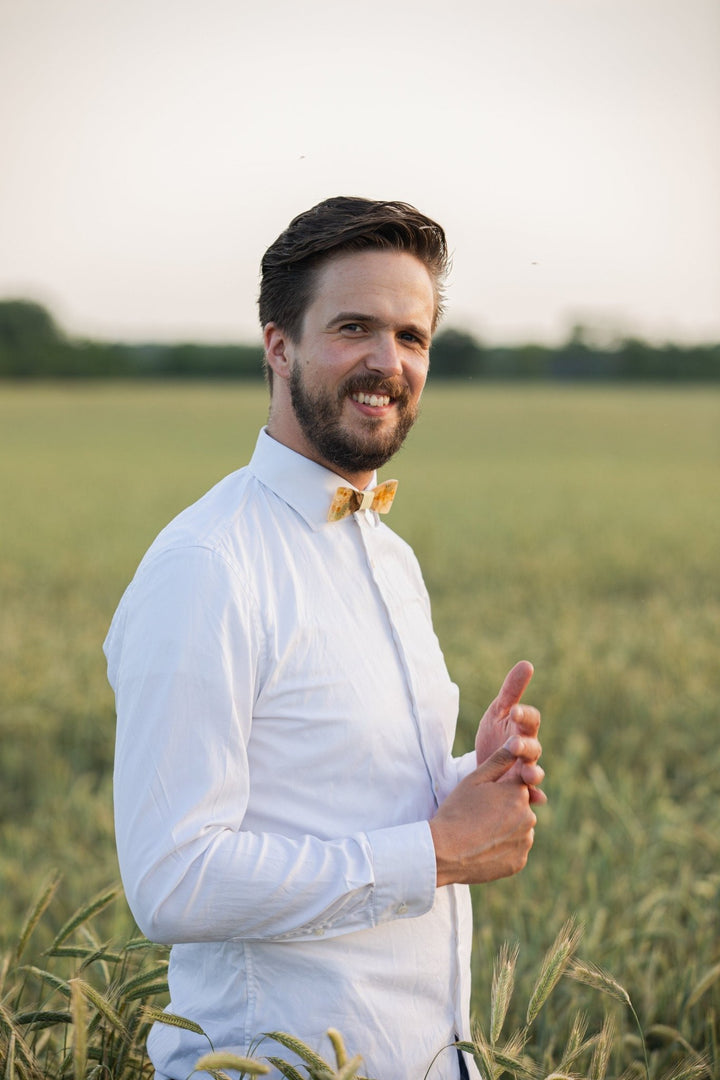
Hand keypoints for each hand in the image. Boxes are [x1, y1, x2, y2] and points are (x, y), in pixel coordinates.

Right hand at [430, 741, 536, 886]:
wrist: (444, 851)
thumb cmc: (457, 810)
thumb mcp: (474, 779)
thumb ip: (499, 760)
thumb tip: (516, 742)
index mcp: (518, 793)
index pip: (517, 786)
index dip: (499, 791)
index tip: (483, 800)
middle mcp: (528, 816)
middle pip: (519, 808)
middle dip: (504, 810)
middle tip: (478, 817)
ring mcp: (525, 842)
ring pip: (519, 830)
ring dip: (506, 830)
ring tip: (480, 833)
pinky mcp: (519, 862)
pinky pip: (515, 851)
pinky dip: (504, 849)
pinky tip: (484, 848)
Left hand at [475, 661, 545, 804]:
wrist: (485, 765)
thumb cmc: (496, 734)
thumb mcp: (498, 712)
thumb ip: (511, 690)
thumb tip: (527, 664)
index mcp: (523, 729)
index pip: (531, 719)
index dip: (524, 715)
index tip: (514, 711)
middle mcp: (528, 751)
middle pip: (533, 748)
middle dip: (525, 746)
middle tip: (514, 745)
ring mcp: (525, 771)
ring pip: (534, 773)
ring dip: (533, 774)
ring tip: (529, 775)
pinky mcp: (519, 791)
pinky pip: (531, 796)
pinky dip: (534, 798)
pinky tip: (536, 800)